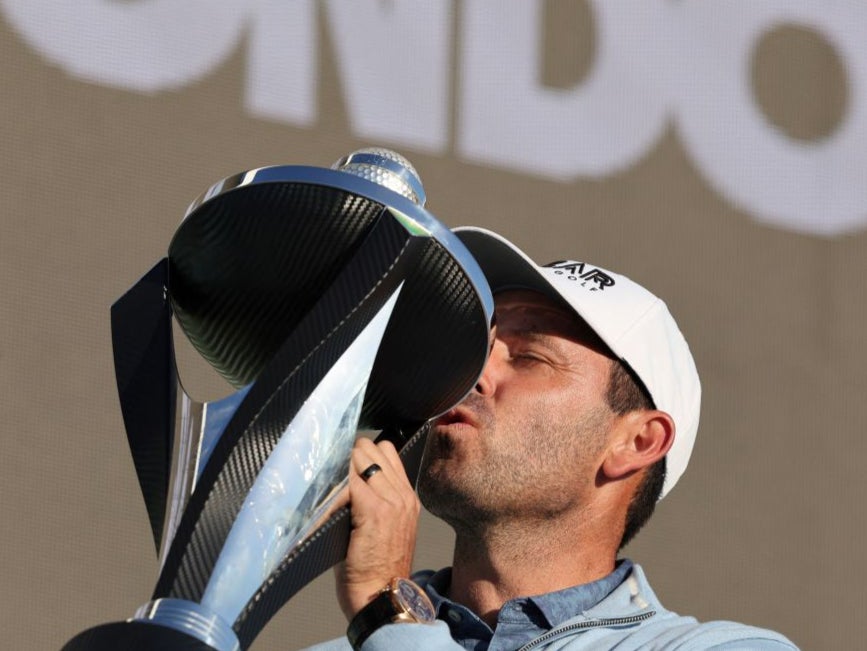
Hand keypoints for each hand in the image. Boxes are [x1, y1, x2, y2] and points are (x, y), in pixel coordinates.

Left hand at [335, 436, 420, 620]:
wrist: (384, 599)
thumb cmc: (377, 569)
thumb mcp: (386, 528)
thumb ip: (376, 500)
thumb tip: (348, 480)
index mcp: (407, 496)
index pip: (385, 451)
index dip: (359, 455)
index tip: (342, 466)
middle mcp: (402, 494)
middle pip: (370, 448)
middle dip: (347, 457)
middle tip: (331, 476)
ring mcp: (390, 500)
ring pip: (358, 458)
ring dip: (339, 468)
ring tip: (327, 488)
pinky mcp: (373, 510)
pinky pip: (347, 482)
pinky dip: (332, 489)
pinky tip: (324, 503)